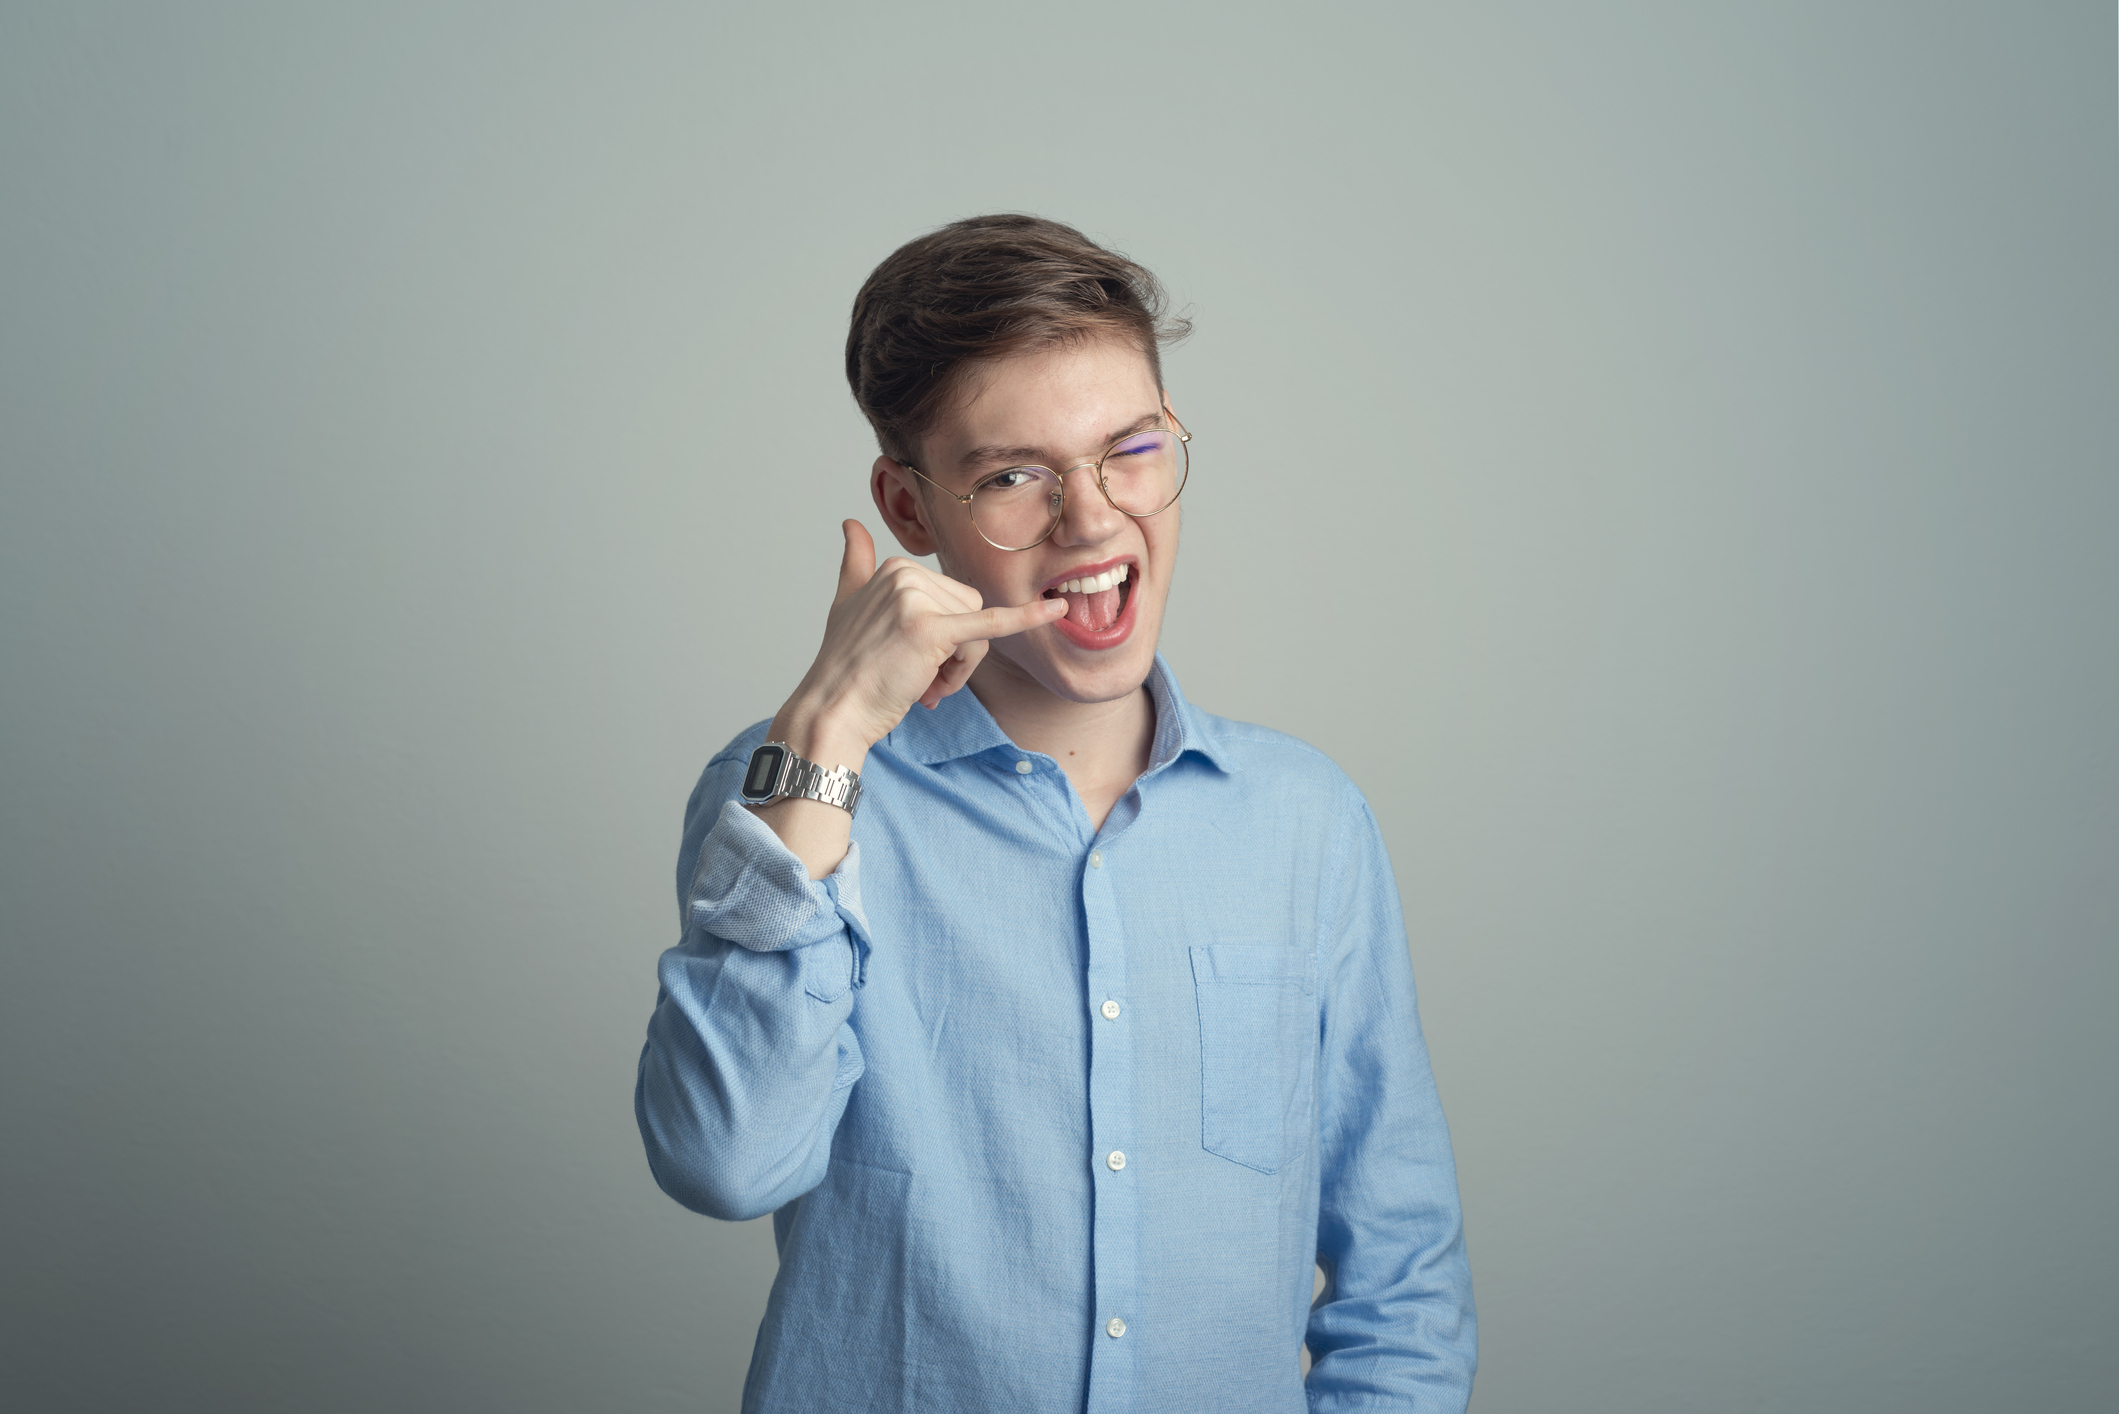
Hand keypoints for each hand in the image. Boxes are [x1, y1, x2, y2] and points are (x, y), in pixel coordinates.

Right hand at [776, 520, 1066, 763]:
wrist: (833, 710)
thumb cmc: (845, 667)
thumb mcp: (846, 602)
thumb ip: (855, 562)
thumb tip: (851, 523)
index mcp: (895, 567)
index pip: (954, 598)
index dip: (944, 636)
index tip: (910, 658)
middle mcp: (905, 575)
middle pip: (972, 612)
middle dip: (956, 654)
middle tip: (919, 678)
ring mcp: (917, 600)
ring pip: (978, 632)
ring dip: (958, 669)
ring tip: (920, 684)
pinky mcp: (931, 630)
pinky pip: (990, 626)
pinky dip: (1026, 619)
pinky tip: (1054, 609)